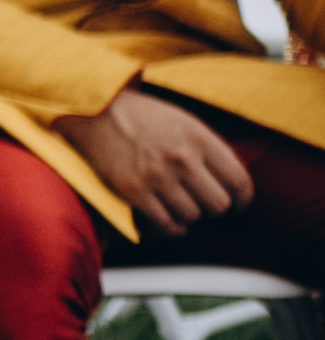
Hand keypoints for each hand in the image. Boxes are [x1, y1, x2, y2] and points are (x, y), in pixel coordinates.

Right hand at [60, 86, 258, 234]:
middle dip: (215, 208)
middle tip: (204, 203)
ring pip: (192, 216)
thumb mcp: (186, 122)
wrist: (96, 111)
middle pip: (219, 204)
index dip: (243, 198)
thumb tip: (230, 183)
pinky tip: (170, 221)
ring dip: (189, 215)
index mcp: (200, 139)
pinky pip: (164, 223)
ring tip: (182, 207)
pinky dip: (171, 227)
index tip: (239, 204)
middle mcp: (182, 159)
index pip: (239, 181)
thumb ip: (209, 149)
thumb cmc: (144, 117)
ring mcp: (157, 176)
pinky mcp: (133, 191)